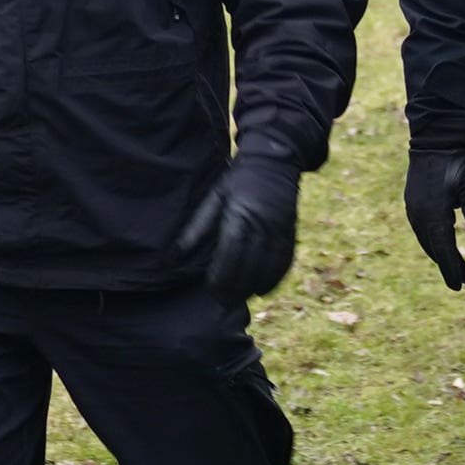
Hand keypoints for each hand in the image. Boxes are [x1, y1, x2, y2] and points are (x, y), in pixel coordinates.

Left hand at [177, 159, 300, 299]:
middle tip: (222, 303)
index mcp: (239, 214)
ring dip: (254, 287)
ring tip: (239, 300)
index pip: (230, 253)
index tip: (211, 291)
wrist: (273, 162)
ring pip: (268, 267)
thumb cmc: (237, 180)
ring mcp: (280, 228)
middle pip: (249, 265)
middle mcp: (262, 224)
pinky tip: (263, 291)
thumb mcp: (213, 198)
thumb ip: (195, 228)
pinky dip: (274, 279)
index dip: (221, 276)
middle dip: (235, 287)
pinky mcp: (291, 231)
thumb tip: (173, 255)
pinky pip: (285, 260)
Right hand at [402, 143, 464, 290]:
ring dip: (442, 254)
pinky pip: (424, 230)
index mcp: (434, 214)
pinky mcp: (413, 203)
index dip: (452, 269)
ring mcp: (414, 209)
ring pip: (427, 240)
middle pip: (435, 248)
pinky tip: (443, 243)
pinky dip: (434, 242)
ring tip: (457, 266)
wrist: (434, 139)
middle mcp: (420, 216)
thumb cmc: (457, 162)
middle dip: (449, 266)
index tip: (460, 286)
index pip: (444, 249)